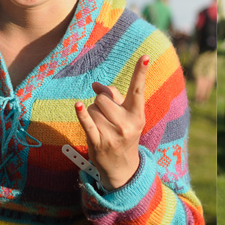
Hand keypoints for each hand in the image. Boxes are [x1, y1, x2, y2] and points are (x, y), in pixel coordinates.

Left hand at [75, 55, 147, 190]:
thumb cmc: (123, 134)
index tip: (146, 56)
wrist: (122, 167)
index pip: (138, 89)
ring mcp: (113, 134)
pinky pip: (87, 122)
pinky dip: (82, 114)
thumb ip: (113, 97)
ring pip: (92, 108)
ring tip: (101, 127)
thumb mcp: (126, 116)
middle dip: (100, 103)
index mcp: (137, 114)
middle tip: (106, 116)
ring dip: (92, 114)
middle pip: (103, 98)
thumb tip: (95, 85)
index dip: (141, 72)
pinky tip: (78, 106)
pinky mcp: (99, 142)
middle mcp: (127, 123)